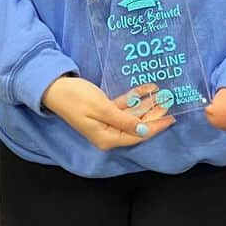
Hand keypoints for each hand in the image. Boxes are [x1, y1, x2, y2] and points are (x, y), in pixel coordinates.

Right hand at [41, 76, 173, 150]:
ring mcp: (106, 122)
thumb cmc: (75, 98)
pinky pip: (123, 106)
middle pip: (137, 126)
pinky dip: (134, 98)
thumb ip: (124, 121)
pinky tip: (146, 89)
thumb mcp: (102, 109)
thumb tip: (144, 131)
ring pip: (132, 115)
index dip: (155, 127)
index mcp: (107, 138)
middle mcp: (108, 133)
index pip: (138, 135)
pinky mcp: (103, 110)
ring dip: (146, 105)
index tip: (171, 119)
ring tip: (161, 95)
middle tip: (169, 102)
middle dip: (153, 115)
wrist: (54, 87)